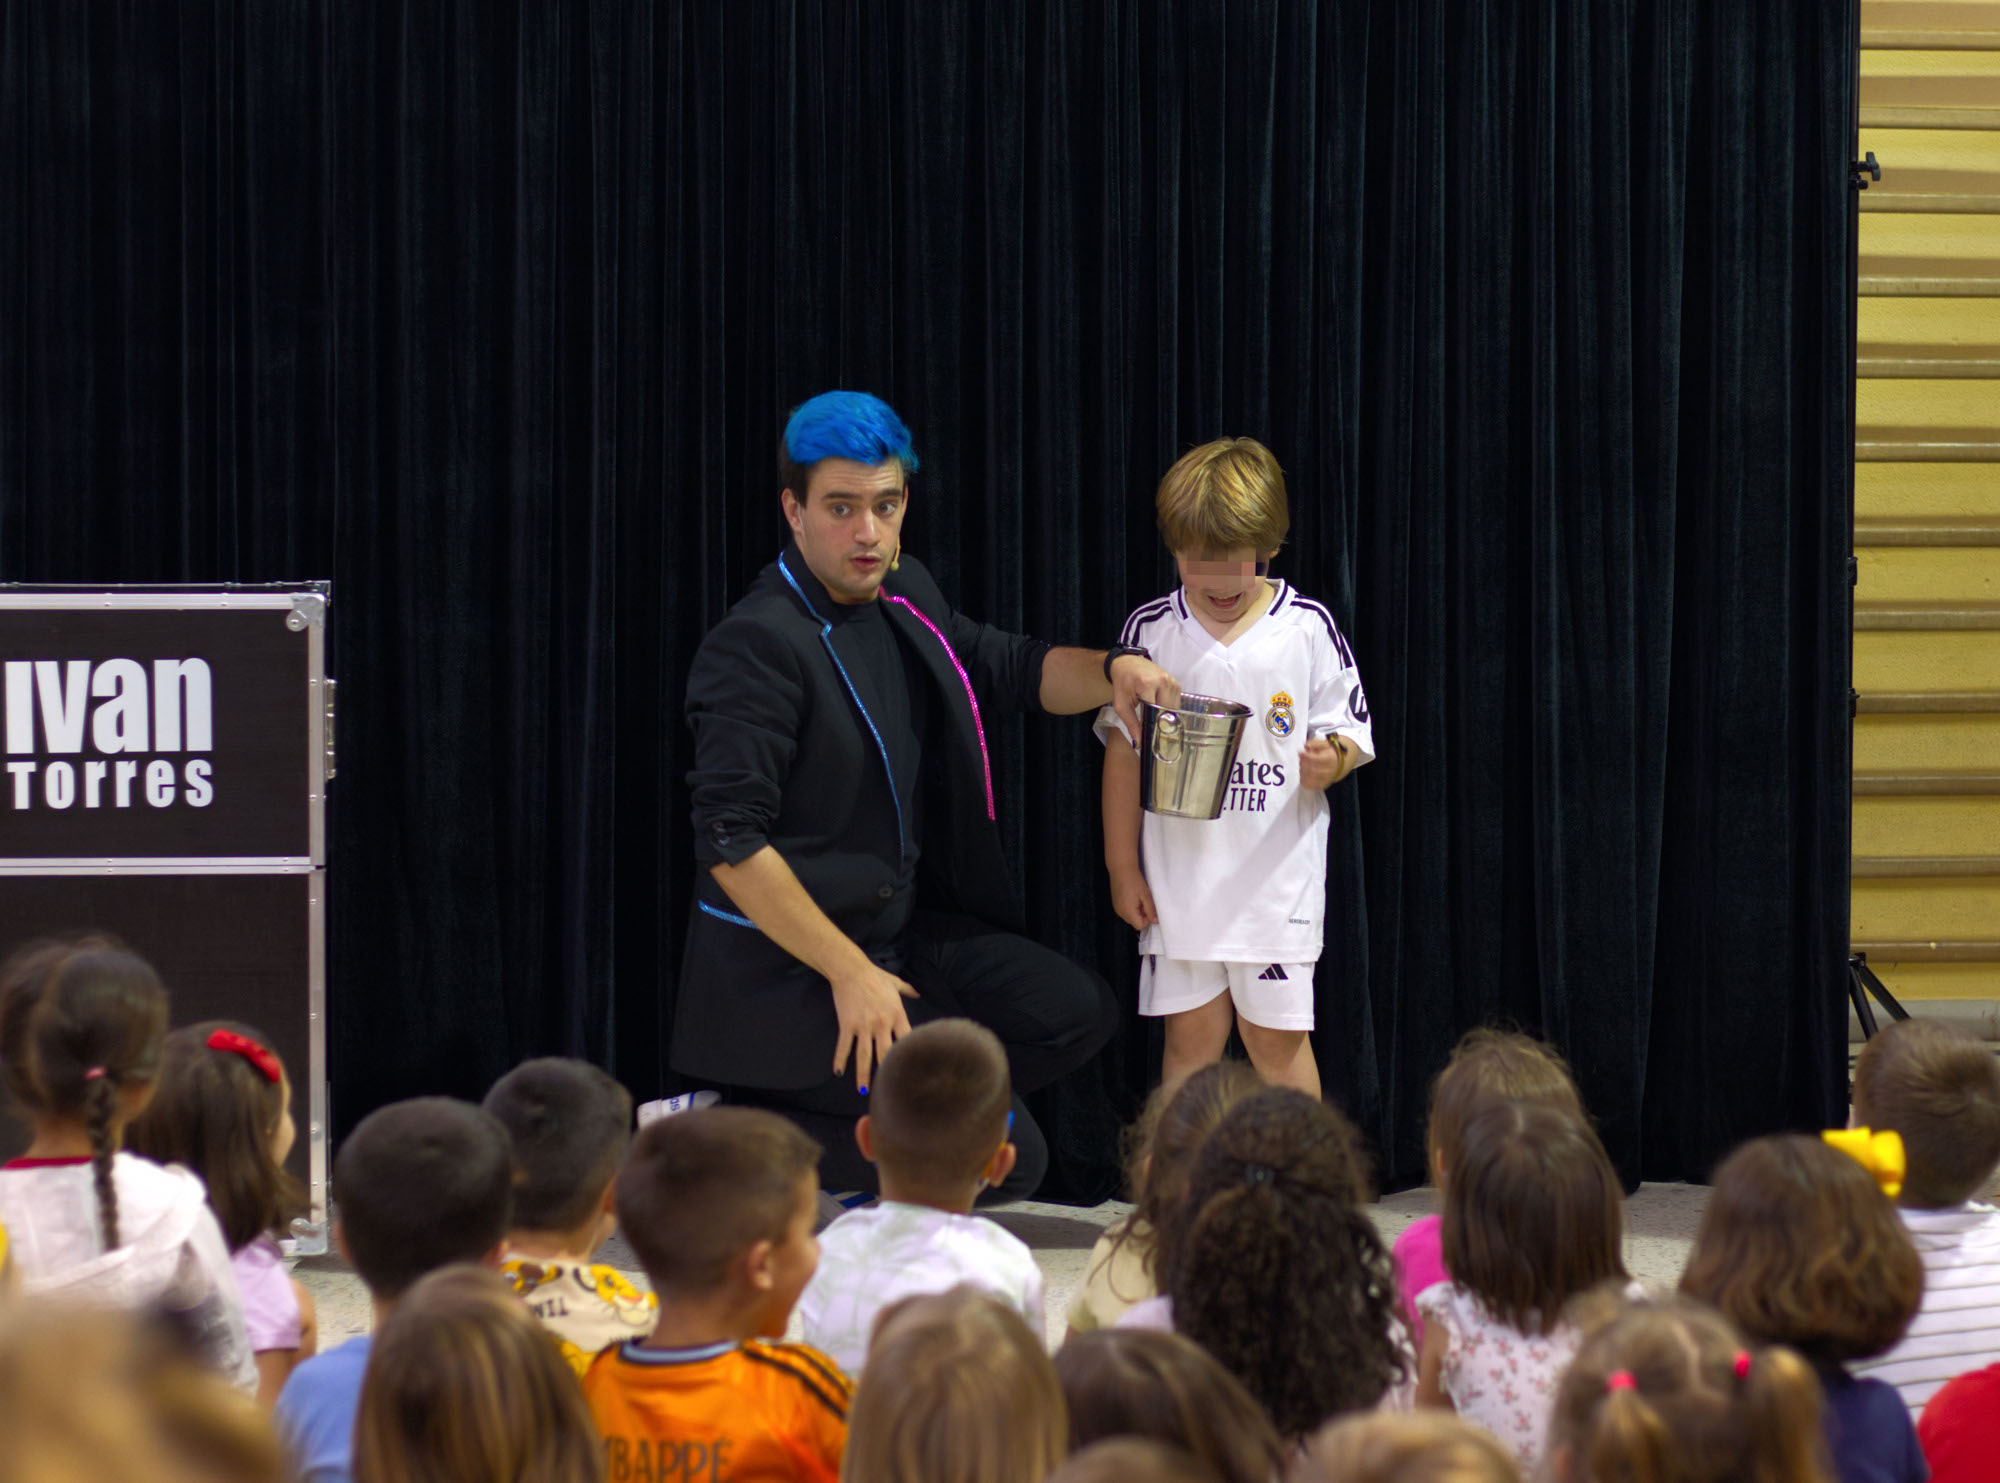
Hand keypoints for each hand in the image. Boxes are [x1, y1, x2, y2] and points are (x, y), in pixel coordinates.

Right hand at [830, 962, 917, 1092]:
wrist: (851, 970)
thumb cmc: (874, 975)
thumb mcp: (895, 982)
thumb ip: (907, 990)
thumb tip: (918, 993)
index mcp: (896, 1014)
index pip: (906, 1040)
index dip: (908, 1056)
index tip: (910, 1070)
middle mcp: (881, 1024)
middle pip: (885, 1054)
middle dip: (886, 1073)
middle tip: (888, 1089)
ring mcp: (864, 1026)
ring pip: (864, 1056)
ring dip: (863, 1075)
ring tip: (863, 1091)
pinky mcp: (847, 1024)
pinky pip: (844, 1046)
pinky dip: (839, 1060)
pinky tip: (837, 1072)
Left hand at [1110, 655, 1181, 748]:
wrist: (1127, 664)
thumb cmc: (1123, 683)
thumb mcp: (1121, 704)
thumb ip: (1131, 723)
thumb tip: (1138, 743)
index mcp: (1147, 684)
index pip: (1156, 712)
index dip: (1154, 726)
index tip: (1152, 737)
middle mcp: (1163, 681)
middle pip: (1168, 712)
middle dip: (1161, 723)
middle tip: (1154, 731)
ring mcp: (1172, 681)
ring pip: (1174, 709)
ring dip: (1166, 716)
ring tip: (1156, 718)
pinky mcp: (1176, 683)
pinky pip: (1177, 703)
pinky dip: (1169, 709)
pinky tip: (1160, 710)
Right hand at [1110, 866, 1157, 931]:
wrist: (1121, 869)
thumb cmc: (1135, 881)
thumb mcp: (1146, 896)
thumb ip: (1151, 910)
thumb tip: (1155, 922)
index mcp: (1128, 912)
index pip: (1139, 925)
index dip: (1147, 919)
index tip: (1149, 908)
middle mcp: (1120, 913)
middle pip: (1134, 922)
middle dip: (1141, 916)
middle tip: (1144, 902)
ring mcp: (1116, 908)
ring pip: (1130, 917)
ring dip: (1136, 912)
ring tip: (1138, 898)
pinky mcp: (1115, 903)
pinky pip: (1125, 911)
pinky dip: (1130, 908)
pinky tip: (1132, 896)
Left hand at [1300, 736, 1347, 790]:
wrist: (1341, 761)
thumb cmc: (1331, 752)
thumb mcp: (1325, 743)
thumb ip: (1315, 743)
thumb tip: (1306, 745)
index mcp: (1331, 758)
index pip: (1316, 759)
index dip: (1306, 756)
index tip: (1300, 752)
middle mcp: (1330, 770)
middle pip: (1312, 769)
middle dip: (1303, 763)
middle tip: (1301, 758)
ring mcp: (1327, 779)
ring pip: (1310, 778)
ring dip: (1303, 771)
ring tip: (1303, 765)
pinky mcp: (1323, 785)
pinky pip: (1311, 786)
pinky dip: (1304, 781)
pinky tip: (1303, 774)